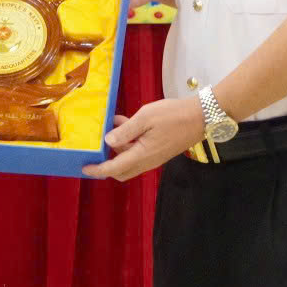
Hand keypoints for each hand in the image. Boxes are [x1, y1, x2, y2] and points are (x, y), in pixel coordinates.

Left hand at [83, 94, 206, 181]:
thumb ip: (126, 131)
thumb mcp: (146, 117)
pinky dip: (129, 143)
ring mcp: (155, 157)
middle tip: (95, 152)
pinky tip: (125, 123)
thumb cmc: (173, 115)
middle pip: (121, 171)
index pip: (114, 168)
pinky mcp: (160, 151)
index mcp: (142, 154)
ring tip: (111, 127)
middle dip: (106, 165)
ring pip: (130, 161)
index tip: (85, 168)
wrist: (201, 117)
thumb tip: (108, 142)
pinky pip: (139, 153)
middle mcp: (148, 161)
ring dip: (118, 150)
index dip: (98, 170)